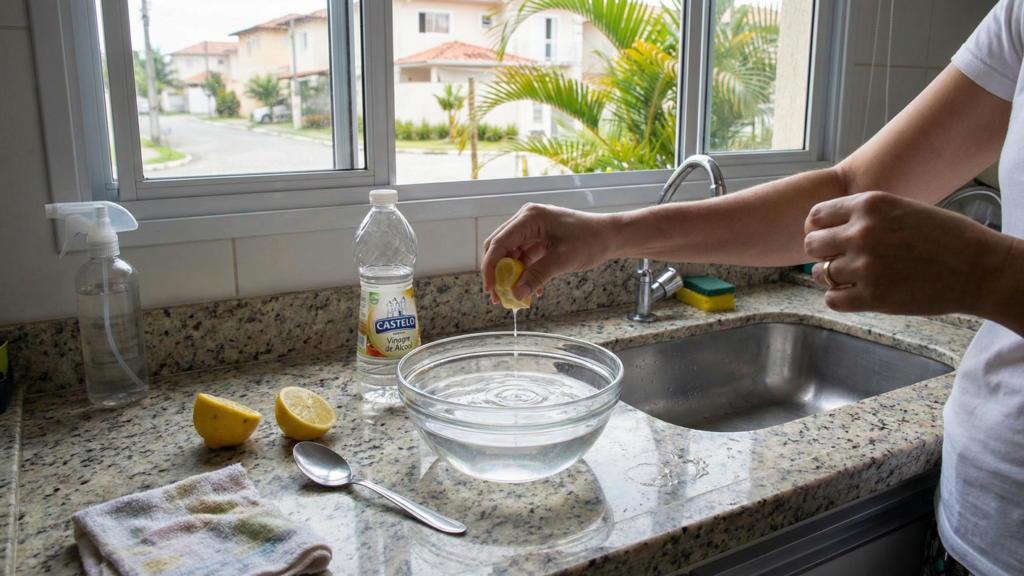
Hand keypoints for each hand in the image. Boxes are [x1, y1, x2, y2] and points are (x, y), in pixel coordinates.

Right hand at [481, 203, 615, 303]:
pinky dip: (524, 273)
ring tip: (512, 296)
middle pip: (499, 247)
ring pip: (510, 254)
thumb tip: (516, 294)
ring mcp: (532, 229)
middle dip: (497, 272)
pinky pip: (524, 257)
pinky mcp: (539, 239)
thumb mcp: (563, 260)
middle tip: (497, 296)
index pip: (499, 242)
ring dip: (510, 275)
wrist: (611, 236)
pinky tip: (532, 290)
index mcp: (530, 217)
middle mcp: (527, 219)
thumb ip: (537, 276)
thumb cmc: (592, 240)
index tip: (489, 288)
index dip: (490, 267)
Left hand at [803, 191, 1009, 315]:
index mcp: (870, 205)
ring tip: (851, 277)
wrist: (980, 268)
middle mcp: (862, 233)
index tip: (828, 237)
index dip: (819, 228)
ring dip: (830, 277)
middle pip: (811, 244)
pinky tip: (856, 294)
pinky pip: (832, 300)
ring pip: (819, 274)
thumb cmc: (946, 237)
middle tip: (839, 258)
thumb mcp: (902, 208)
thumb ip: (866, 215)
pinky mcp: (872, 297)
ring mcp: (865, 266)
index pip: (816, 216)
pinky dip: (839, 299)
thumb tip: (827, 227)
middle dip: (822, 252)